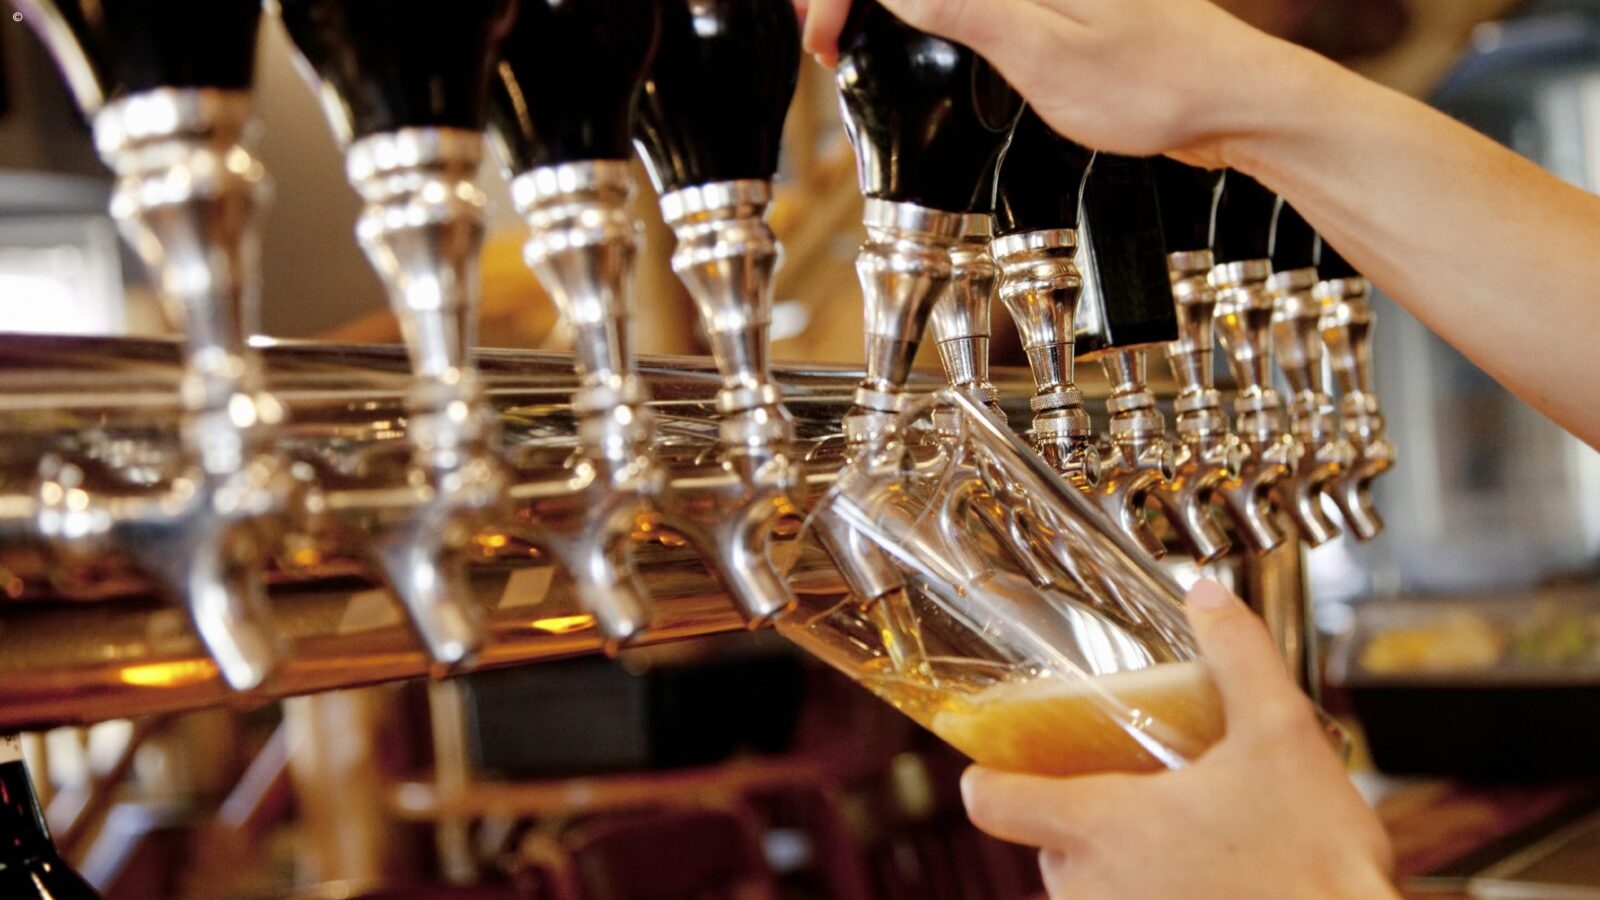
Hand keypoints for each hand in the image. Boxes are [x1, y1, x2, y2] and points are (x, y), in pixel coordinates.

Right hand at [794, 0, 1317, 167]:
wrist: (1232, 103)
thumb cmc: (1159, 84)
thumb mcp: (1042, 53)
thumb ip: (962, 10)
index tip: (823, 31)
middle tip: (821, 40)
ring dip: (886, 7)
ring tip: (846, 37)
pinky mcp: (1050, 1)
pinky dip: (926, 12)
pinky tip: (906, 34)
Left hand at [961, 580, 1399, 899]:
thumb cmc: (1314, 868)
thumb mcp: (1282, 737)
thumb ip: (1239, 657)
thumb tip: (1207, 597)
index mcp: (1100, 826)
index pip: (993, 802)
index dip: (988, 778)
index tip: (995, 765)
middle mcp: (1092, 890)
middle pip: (1049, 843)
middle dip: (1088, 816)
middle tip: (1140, 791)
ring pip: (1089, 889)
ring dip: (1121, 867)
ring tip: (1184, 844)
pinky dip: (1151, 896)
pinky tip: (1203, 884)